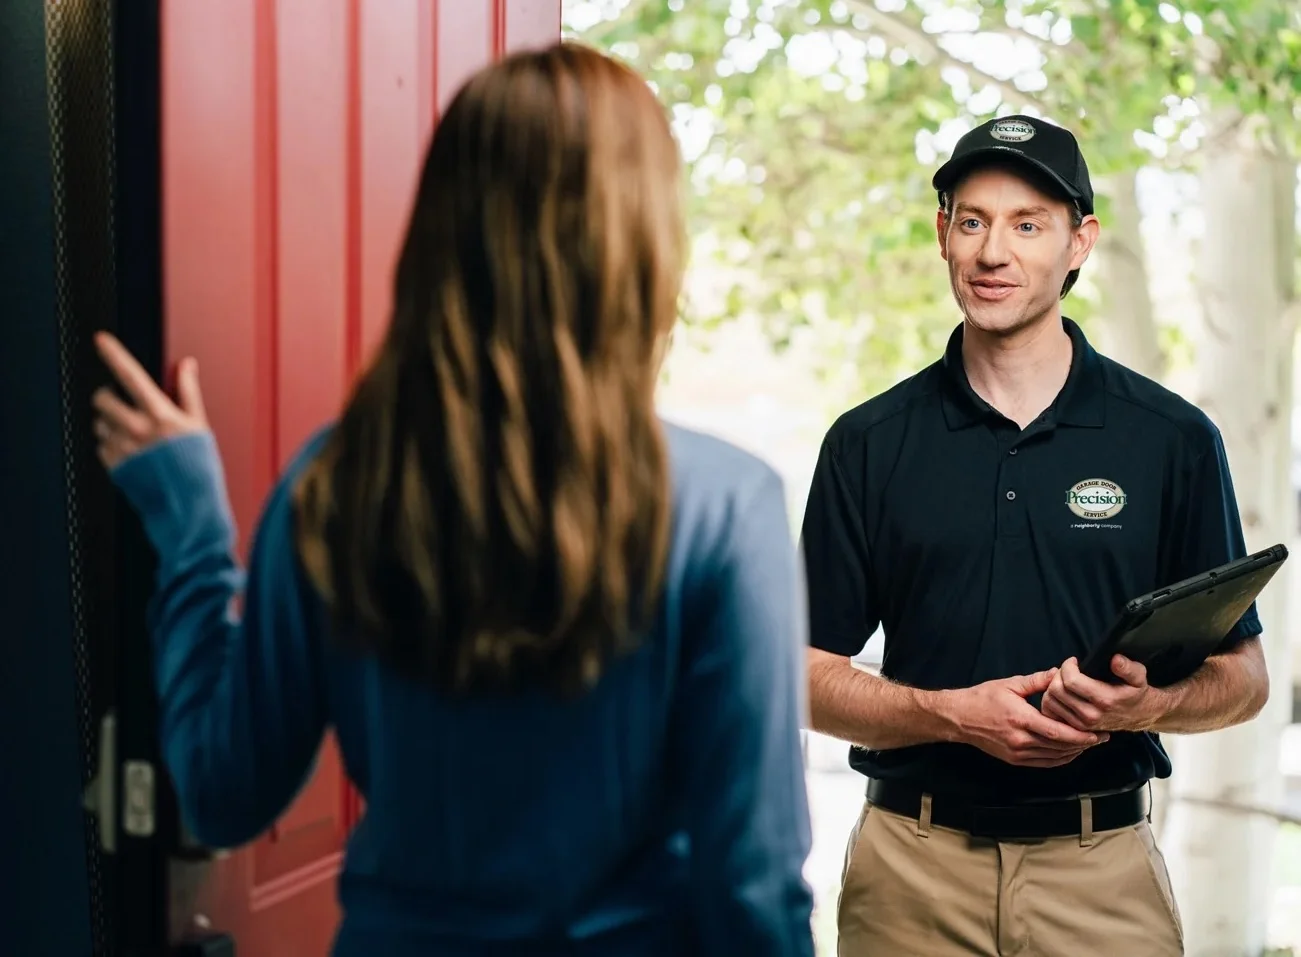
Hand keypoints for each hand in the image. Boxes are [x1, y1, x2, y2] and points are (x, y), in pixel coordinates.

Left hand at [90, 331, 208, 469]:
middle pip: (103, 399)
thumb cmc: (199, 467)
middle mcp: (137, 429)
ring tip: (133, 436)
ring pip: (99, 424)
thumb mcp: (199, 425)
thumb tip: (187, 365)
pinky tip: (132, 454)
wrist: (189, 506)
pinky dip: (112, 446)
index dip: (113, 353)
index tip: (101, 340)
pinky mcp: (114, 466)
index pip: (131, 375)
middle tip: (120, 404)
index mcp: (160, 414)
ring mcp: (123, 448)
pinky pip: (101, 447)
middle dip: (108, 398)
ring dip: (110, 424)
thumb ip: (188, 391)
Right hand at [949, 669, 1108, 767]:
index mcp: (1021, 719)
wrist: (959, 717)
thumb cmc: (983, 698)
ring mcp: (1017, 753)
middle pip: (1060, 747)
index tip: (1098, 731)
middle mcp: (1021, 740)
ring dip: (1075, 752)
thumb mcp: (1010, 684)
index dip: (1081, 735)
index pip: (1059, 732)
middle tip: (1102, 737)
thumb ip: (1037, 681)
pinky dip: (1060, 759)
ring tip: (1089, 744)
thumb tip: (1059, 673)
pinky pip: (1044, 763)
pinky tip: (1070, 752)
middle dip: (1084, 744)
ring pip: (1054, 757)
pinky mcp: (1015, 760)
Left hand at [1041, 655, 1164, 732]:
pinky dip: (1052, 699)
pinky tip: (1062, 691)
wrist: (1140, 716)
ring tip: (1064, 679)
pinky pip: (1052, 712)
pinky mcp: (1076, 728)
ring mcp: (1082, 724)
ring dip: (1052, 686)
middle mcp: (1091, 714)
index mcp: (1105, 700)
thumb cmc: (1136, 693)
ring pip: (1051, 701)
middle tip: (1067, 669)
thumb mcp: (1139, 677)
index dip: (1067, 666)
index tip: (1074, 661)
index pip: (1071, 680)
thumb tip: (1115, 660)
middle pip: (1057, 690)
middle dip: (1058, 674)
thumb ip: (1128, 668)